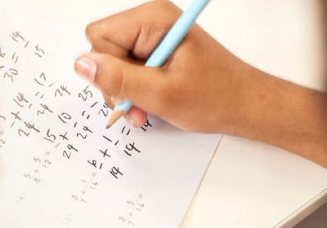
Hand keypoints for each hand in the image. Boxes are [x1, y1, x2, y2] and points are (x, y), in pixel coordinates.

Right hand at [74, 0, 260, 132]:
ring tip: (147, 111)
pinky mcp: (156, 52)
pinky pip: (128, 70)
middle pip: (103, 50)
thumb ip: (119, 79)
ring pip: (113, 64)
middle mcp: (150, 21)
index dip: (108, 69)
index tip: (133, 90)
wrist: (245, 106)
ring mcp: (152, 37)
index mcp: (152, 18)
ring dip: (126, 93)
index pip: (98, 37)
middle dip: (116, 84)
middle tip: (139, 108)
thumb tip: (81, 64)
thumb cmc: (215, 97)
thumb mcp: (161, 94)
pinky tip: (150, 106)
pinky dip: (135, 92)